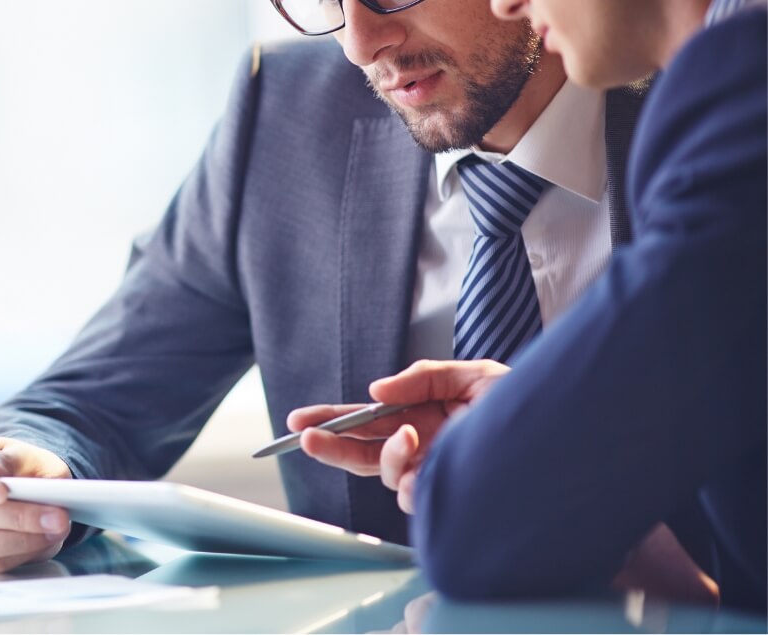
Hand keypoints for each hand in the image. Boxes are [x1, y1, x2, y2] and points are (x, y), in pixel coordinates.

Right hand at [0, 437, 73, 572]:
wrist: (22, 485)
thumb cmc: (16, 464)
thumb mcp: (19, 452)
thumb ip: (5, 459)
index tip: (2, 492)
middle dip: (15, 517)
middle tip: (57, 515)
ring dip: (22, 539)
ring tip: (58, 528)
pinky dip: (22, 553)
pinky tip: (46, 539)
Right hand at [285, 359, 507, 512]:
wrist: (571, 435)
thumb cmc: (529, 406)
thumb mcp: (474, 375)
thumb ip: (423, 377)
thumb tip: (377, 390)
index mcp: (424, 417)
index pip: (369, 422)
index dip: (333, 421)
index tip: (300, 421)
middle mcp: (425, 449)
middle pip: (364, 453)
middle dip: (333, 446)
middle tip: (306, 439)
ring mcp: (438, 475)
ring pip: (389, 475)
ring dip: (388, 456)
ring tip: (408, 436)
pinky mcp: (452, 496)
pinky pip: (417, 495)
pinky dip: (415, 478)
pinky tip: (426, 462)